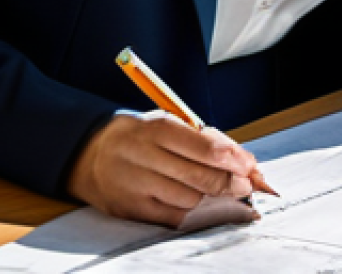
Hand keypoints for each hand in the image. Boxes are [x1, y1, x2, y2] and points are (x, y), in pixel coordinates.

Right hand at [66, 111, 261, 225]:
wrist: (91, 154)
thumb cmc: (142, 136)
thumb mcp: (169, 123)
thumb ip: (203, 140)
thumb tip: (242, 161)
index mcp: (157, 128)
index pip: (206, 148)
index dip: (234, 159)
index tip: (251, 165)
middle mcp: (144, 157)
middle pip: (201, 177)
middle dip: (230, 182)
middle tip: (245, 184)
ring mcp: (135, 186)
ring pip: (190, 198)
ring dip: (206, 193)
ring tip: (206, 183)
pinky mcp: (130, 210)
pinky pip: (172, 216)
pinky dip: (187, 208)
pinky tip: (186, 196)